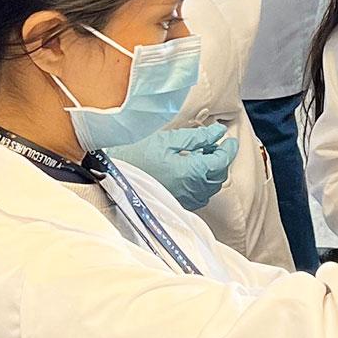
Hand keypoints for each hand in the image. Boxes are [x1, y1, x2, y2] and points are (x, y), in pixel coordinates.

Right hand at [106, 124, 237, 210]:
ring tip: (203, 155)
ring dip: (213, 171)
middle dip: (222, 159)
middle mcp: (192, 189)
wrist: (108, 175)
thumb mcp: (167, 140)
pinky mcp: (175, 204)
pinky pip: (199, 195)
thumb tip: (217, 133)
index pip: (222, 161)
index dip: (229, 149)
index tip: (229, 140)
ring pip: (211, 187)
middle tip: (216, 144)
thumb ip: (196, 138)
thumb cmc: (134, 155)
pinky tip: (192, 171)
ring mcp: (184, 199)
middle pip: (220, 175)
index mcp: (192, 172)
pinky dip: (203, 182)